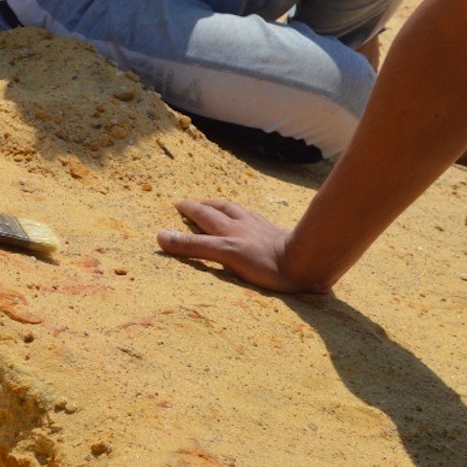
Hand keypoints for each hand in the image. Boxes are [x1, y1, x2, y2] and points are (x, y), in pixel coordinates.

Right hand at [156, 198, 318, 292]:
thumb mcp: (224, 254)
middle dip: (203, 205)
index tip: (177, 204)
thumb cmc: (265, 263)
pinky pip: (256, 218)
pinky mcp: (276, 233)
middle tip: (192, 202)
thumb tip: (160, 237)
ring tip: (217, 205)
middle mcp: (242, 225)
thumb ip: (193, 246)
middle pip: (219, 209)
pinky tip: (249, 219)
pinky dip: (246, 215)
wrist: (306, 261)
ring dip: (223, 206)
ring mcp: (260, 228)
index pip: (202, 216)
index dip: (188, 211)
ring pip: (238, 211)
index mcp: (228, 231)